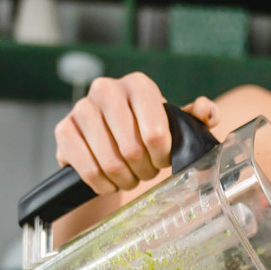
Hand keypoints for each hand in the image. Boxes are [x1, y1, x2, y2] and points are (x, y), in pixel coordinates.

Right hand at [54, 72, 218, 194]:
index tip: (162, 159)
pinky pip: (87, 169)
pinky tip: (109, 181)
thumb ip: (197, 116)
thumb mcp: (175, 123)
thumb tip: (207, 111)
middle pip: (132, 150)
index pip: (156, 133)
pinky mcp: (63, 129)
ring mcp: (82, 108)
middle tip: (146, 172)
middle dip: (144, 170)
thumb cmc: (146, 129)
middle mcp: (107, 89)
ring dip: (124, 179)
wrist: (108, 139)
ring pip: (110, 162)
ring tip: (129, 176)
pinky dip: (102, 184)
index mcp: (139, 85)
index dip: (162, 156)